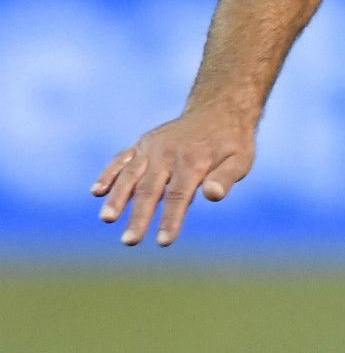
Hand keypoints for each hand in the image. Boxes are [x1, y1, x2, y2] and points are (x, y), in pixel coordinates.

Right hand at [92, 106, 255, 246]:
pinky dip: (109, 174)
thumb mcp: (240, 159)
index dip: (170, 219)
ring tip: (107, 218)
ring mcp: (152, 148)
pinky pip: (122, 159)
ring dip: (117, 197)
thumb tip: (212, 196)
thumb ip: (225, 178)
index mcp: (194, 160)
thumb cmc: (231, 143)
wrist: (218, 110)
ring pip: (131, 174)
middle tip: (130, 242)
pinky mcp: (142, 145)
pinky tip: (96, 191)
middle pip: (150, 189)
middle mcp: (169, 153)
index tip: (163, 242)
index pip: (179, 195)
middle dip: (139, 217)